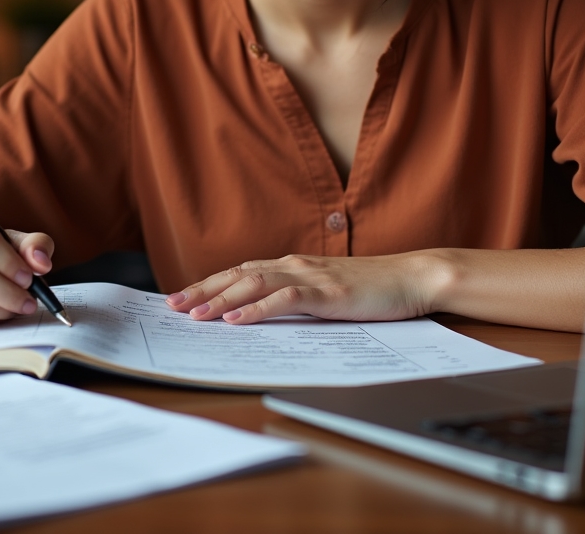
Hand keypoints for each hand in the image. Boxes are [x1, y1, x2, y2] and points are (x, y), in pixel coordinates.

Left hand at [165, 252, 447, 324]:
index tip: (181, 297)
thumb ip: (296, 297)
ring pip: (254, 283)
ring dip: (222, 299)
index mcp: (292, 266)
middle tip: (172, 306)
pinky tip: (238, 319)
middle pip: (237, 274)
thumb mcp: (325, 291)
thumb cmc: (371, 289)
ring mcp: (310, 277)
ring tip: (196, 315)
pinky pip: (285, 299)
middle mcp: (294, 265)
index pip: (240, 272)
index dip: (209, 284)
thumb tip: (261, 314)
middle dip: (202, 290)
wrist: (411, 277)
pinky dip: (258, 308)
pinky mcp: (327, 292)